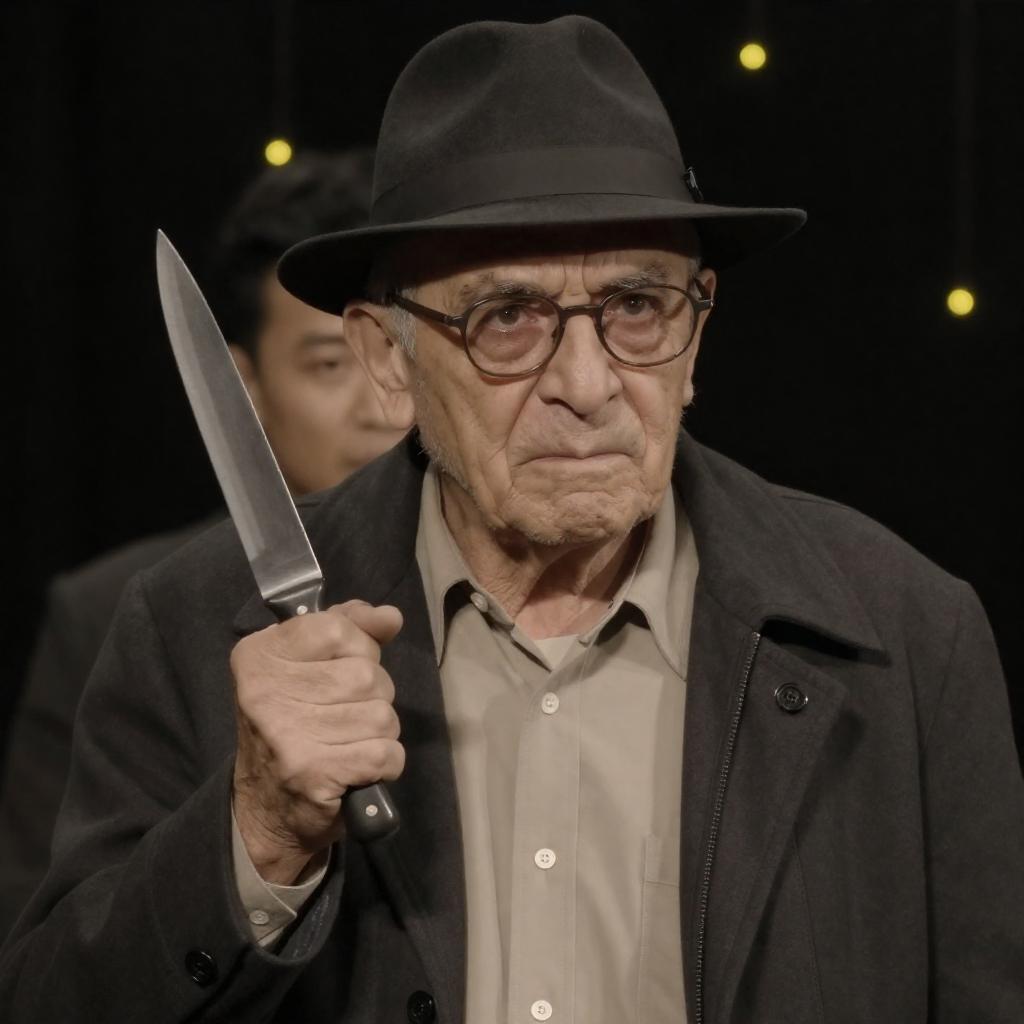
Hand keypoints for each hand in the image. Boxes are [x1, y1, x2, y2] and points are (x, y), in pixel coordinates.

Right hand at [231, 600, 404, 882]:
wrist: (266, 809)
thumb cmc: (294, 724)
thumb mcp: (309, 663)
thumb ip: (348, 628)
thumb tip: (390, 617)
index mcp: (259, 655)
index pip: (337, 627)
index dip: (358, 647)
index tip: (341, 669)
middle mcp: (265, 692)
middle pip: (367, 674)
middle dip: (373, 696)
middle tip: (343, 717)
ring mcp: (287, 734)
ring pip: (382, 714)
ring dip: (379, 732)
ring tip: (348, 743)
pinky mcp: (313, 774)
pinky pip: (386, 753)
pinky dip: (385, 763)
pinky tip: (357, 768)